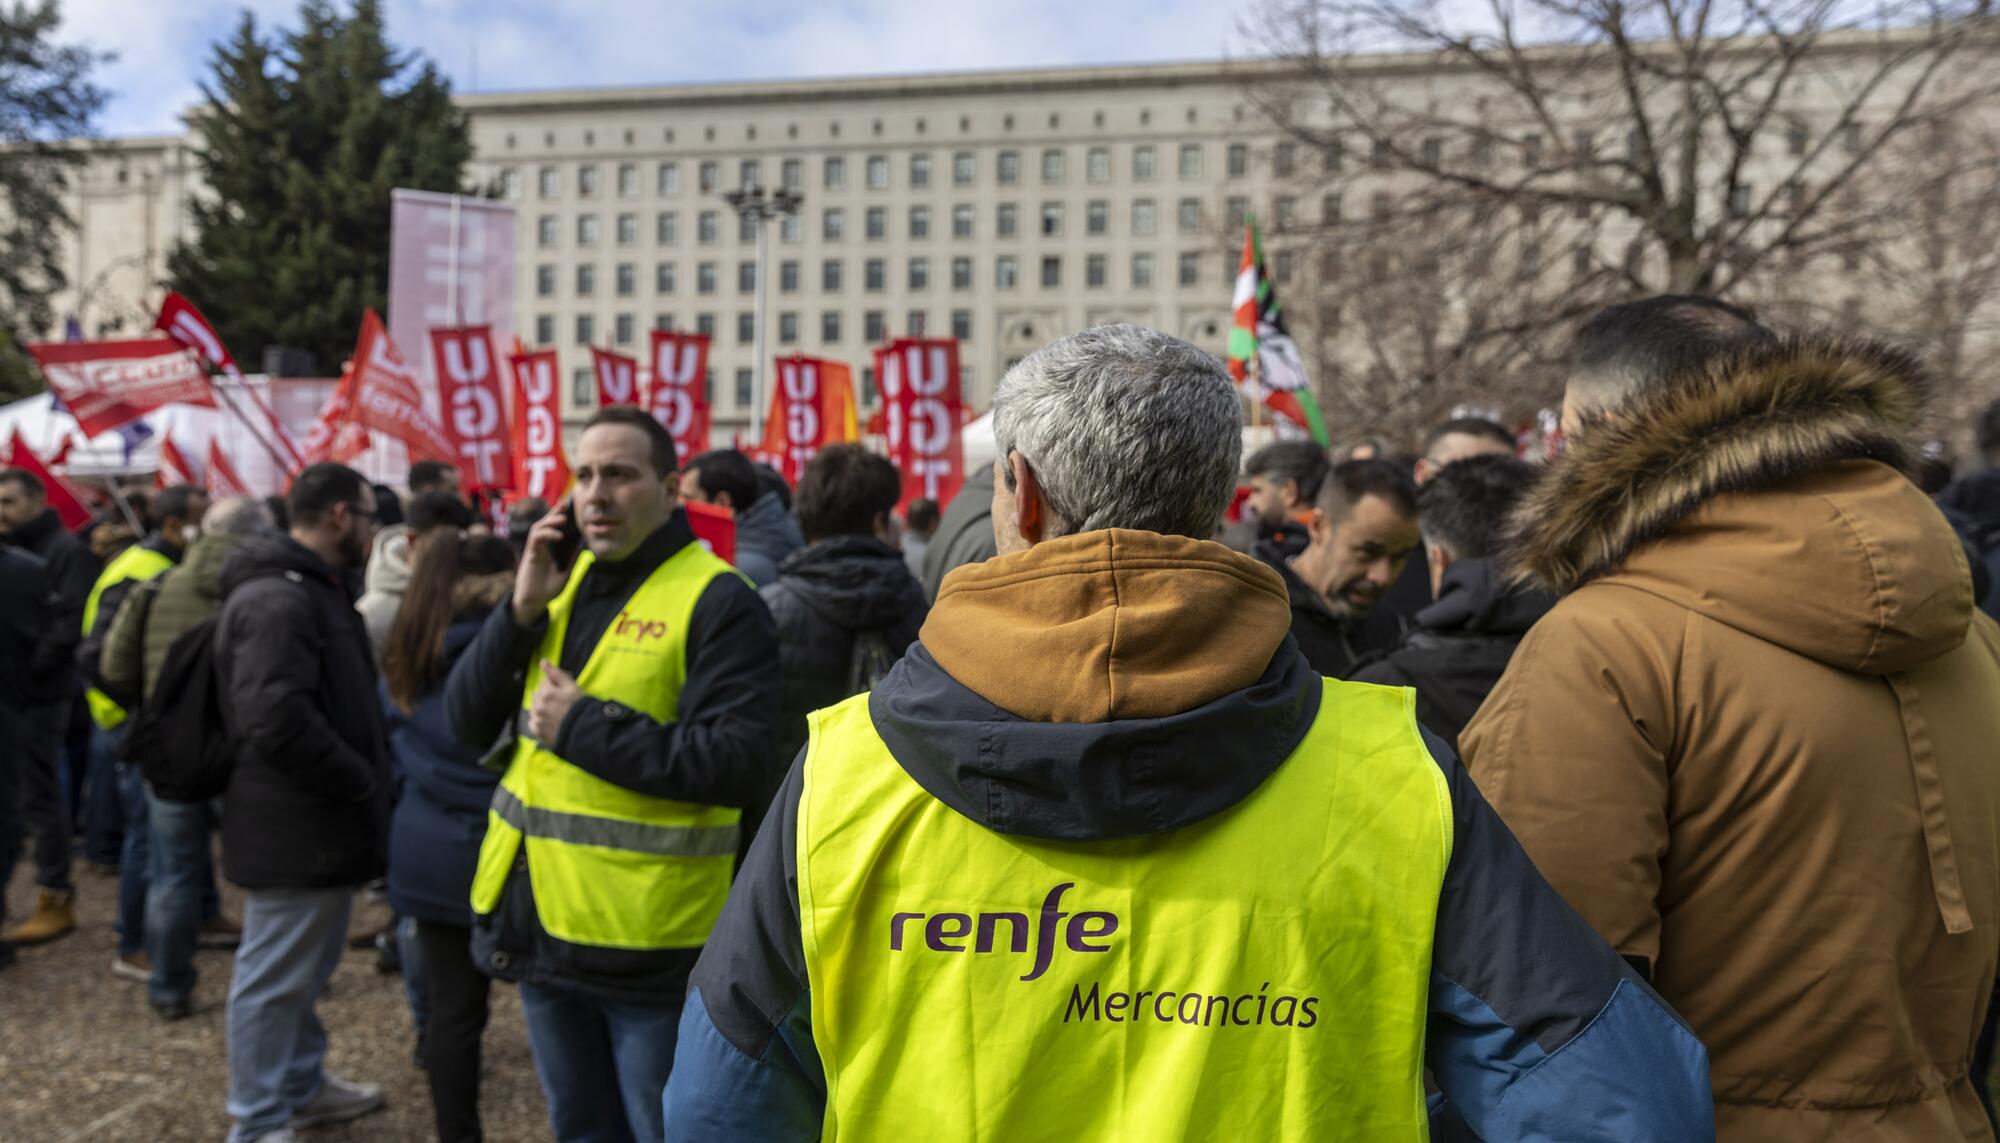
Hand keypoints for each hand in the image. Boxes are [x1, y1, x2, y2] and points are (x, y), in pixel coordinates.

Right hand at [512, 504, 572, 625]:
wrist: (534, 602)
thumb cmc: (548, 589)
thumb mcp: (566, 573)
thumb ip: (572, 559)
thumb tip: (582, 545)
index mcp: (550, 549)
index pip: (555, 529)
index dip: (560, 517)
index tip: (570, 508)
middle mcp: (541, 546)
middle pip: (546, 524)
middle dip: (554, 512)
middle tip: (565, 504)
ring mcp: (535, 549)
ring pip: (539, 527)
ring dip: (551, 520)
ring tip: (563, 519)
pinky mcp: (530, 554)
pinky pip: (536, 538)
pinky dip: (547, 534)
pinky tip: (558, 535)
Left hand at [526, 660, 583, 743]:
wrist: (585, 730)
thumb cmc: (580, 706)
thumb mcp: (571, 686)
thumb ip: (555, 673)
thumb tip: (543, 661)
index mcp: (546, 693)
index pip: (544, 681)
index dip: (555, 684)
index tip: (564, 691)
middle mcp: (538, 706)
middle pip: (537, 694)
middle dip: (546, 694)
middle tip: (561, 701)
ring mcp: (537, 719)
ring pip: (534, 707)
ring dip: (541, 706)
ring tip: (556, 711)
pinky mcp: (537, 731)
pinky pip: (532, 721)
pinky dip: (538, 720)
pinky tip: (549, 720)